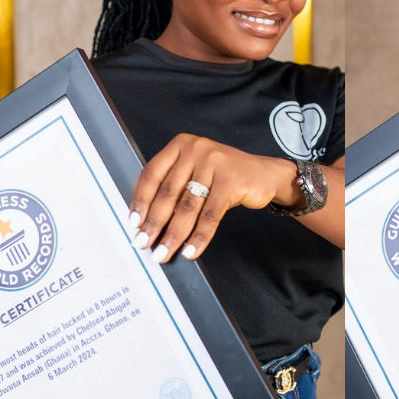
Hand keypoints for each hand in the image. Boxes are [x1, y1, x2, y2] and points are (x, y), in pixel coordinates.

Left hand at [127, 134, 301, 262]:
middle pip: (168, 193)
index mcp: (180, 145)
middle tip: (143, 244)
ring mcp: (214, 163)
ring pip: (187, 207)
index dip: (140, 200)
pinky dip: (198, 237)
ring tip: (163, 253)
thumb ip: (174, 186)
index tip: (133, 223)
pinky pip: (210, 216)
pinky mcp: (231, 181)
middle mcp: (195, 150)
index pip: (152, 174)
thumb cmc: (224, 176)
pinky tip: (190, 251)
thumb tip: (147, 222)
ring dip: (173, 235)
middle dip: (154, 223)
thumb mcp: (196, 171)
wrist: (266, 174)